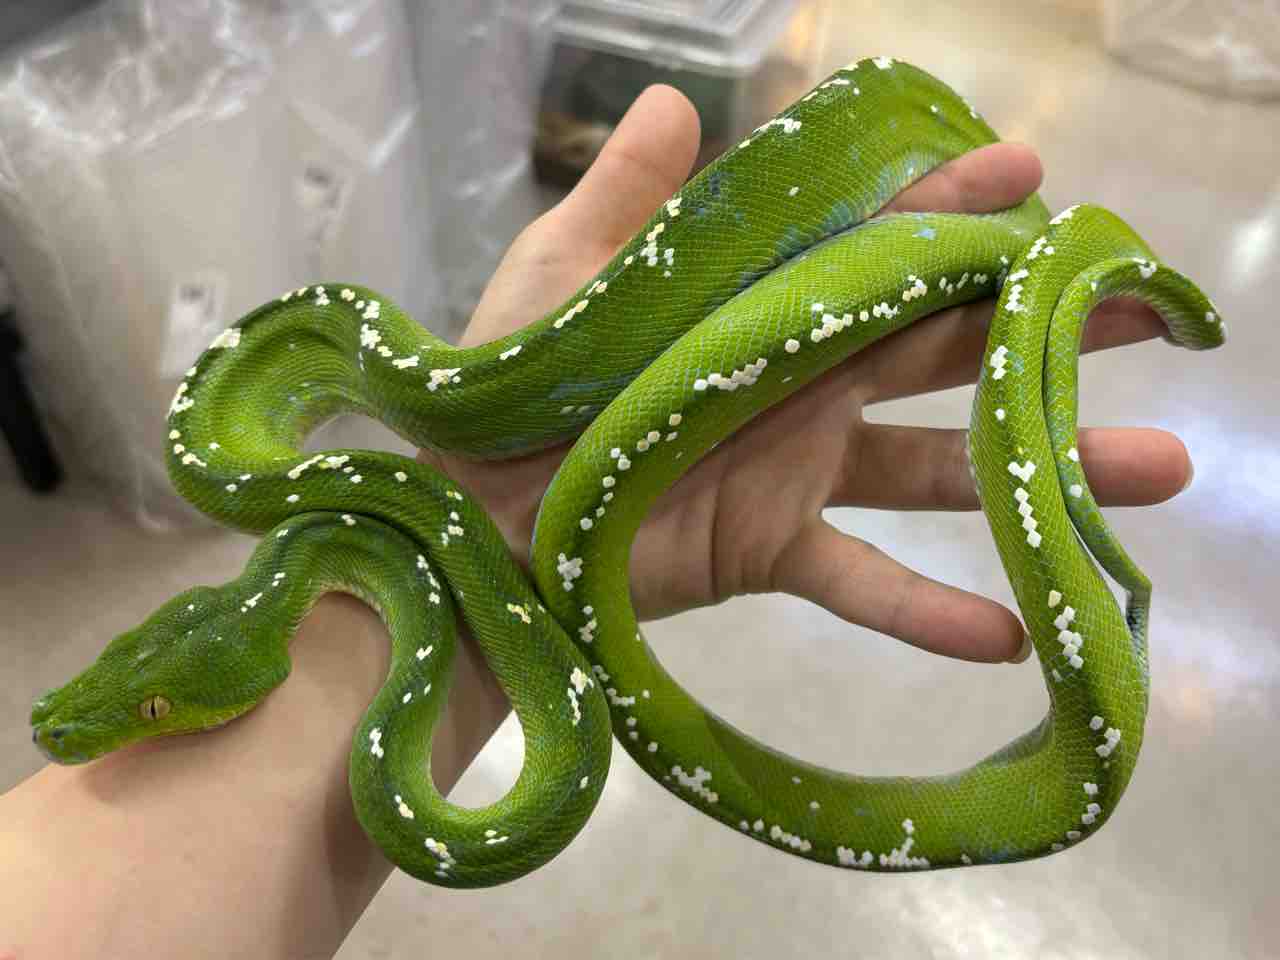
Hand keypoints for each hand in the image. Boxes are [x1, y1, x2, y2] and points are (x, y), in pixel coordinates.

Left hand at [422, 85, 1192, 664]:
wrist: (473, 520)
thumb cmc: (514, 387)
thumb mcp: (565, 279)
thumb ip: (625, 201)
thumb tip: (667, 100)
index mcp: (762, 304)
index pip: (877, 246)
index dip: (952, 210)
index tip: (1035, 179)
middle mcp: (803, 380)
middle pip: (945, 348)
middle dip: (1046, 328)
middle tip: (1151, 313)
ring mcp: (798, 469)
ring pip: (940, 466)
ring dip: (1038, 471)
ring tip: (1151, 470)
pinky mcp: (773, 550)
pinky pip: (865, 581)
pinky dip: (930, 612)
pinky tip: (1011, 633)